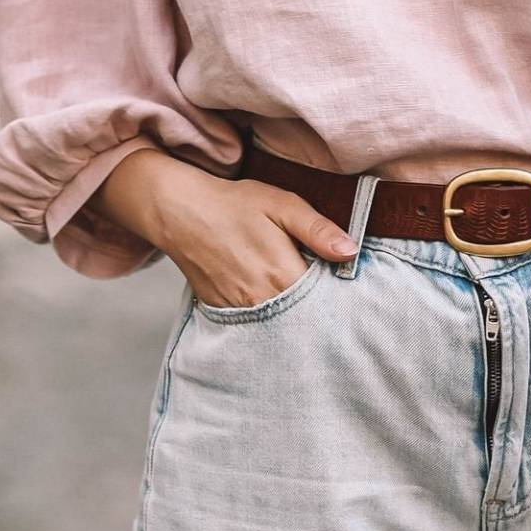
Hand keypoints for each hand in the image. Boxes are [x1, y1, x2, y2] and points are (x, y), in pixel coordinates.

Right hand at [94, 152, 356, 311]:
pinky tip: (275, 307)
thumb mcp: (282, 204)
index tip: (347, 291)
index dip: (337, 297)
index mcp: (282, 274)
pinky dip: (269, 320)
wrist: (180, 212)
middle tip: (328, 300)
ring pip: (280, 326)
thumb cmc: (234, 204)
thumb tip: (351, 252)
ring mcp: (239, 311)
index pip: (325, 301)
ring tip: (304, 304)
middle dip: (318, 312)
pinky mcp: (222, 313)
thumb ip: (318, 230)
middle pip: (304, 318)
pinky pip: (255, 326)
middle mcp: (261, 300)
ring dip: (294, 319)